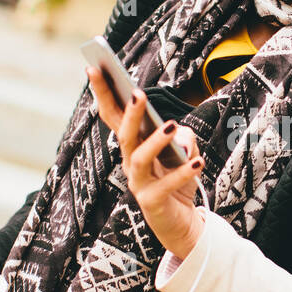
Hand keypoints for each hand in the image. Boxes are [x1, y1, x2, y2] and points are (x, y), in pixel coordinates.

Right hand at [87, 66, 206, 258]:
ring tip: (172, 125)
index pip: (114, 116)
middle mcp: (129, 163)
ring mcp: (138, 183)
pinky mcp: (151, 202)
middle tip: (137, 93)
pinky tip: (198, 162)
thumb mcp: (185, 154)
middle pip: (122, 134)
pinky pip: (165, 185)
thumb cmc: (178, 183)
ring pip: (139, 158)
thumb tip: (178, 131)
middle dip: (129, 113)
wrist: (181, 224)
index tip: (94, 67)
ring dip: (154, 140)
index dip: (103, 93)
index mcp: (132, 146)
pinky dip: (182, 173)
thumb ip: (183, 138)